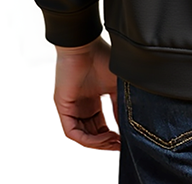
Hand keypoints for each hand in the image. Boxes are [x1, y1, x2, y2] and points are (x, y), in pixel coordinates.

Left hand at [52, 35, 120, 149]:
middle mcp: (81, 107)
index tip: (125, 141)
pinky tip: (103, 138)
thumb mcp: (116, 86)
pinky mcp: (63, 108)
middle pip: (92, 134)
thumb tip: (128, 126)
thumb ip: (120, 105)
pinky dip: (88, 139)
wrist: (86, 45)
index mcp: (92, 101)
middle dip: (106, 143)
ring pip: (83, 136)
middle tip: (120, 145)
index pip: (101, 126)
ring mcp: (71, 108)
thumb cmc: (102, 58)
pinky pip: (73, 132)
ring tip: (114, 142)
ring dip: (99, 143)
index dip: (112, 136)